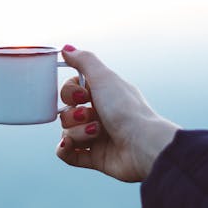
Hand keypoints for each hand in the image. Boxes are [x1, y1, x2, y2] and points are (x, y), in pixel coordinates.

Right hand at [56, 46, 179, 181]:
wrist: (142, 144)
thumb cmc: (126, 109)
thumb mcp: (104, 77)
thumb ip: (84, 60)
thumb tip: (66, 49)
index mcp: (103, 95)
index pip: (71, 91)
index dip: (70, 93)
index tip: (82, 95)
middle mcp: (100, 114)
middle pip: (67, 112)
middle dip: (75, 114)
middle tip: (91, 115)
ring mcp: (96, 137)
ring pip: (67, 132)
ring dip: (78, 132)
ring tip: (97, 133)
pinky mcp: (95, 158)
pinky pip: (68, 153)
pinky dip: (65, 149)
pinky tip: (69, 145)